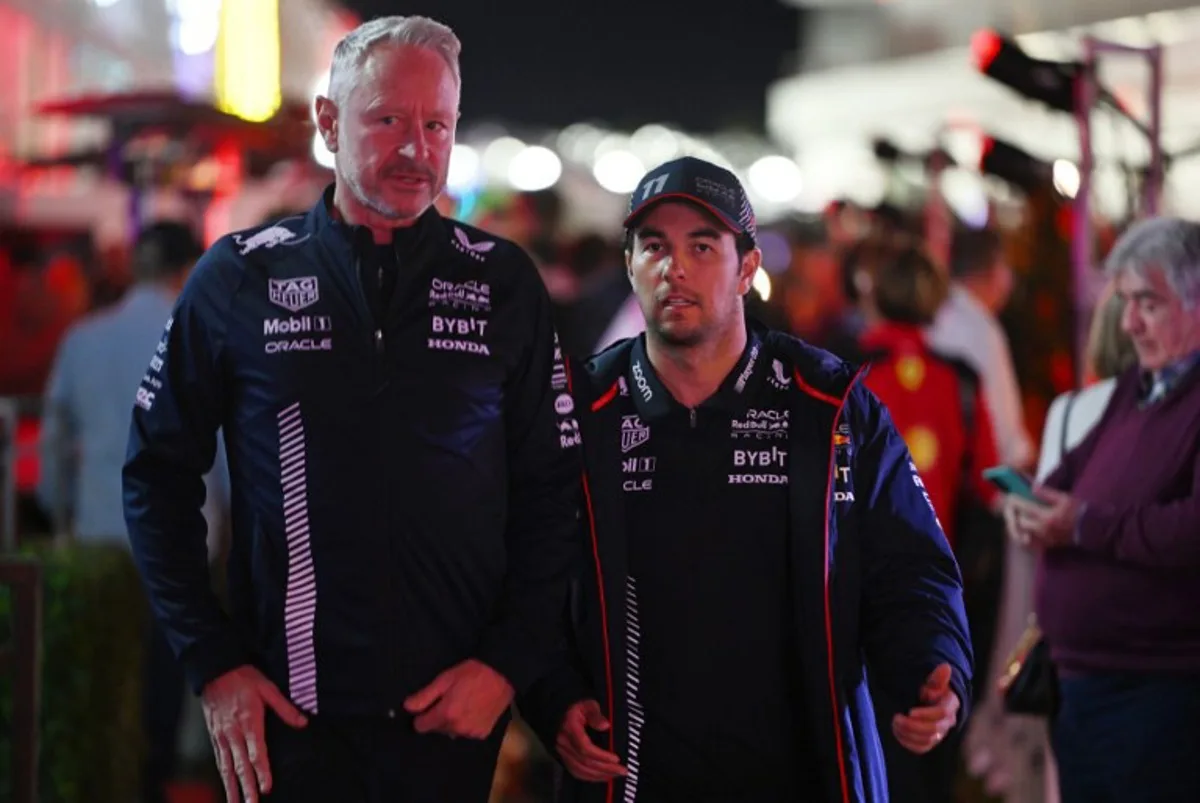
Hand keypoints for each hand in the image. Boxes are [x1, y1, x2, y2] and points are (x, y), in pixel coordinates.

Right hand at [202, 665, 307, 802]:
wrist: (215, 670)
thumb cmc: (244, 678)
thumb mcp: (268, 688)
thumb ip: (285, 708)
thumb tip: (303, 722)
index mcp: (249, 722)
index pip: (256, 753)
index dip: (262, 772)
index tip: (267, 788)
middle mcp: (233, 733)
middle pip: (240, 766)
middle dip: (247, 789)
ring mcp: (221, 736)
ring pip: (226, 768)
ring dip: (232, 788)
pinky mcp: (214, 736)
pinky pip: (219, 760)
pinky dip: (222, 777)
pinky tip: (227, 788)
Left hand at [404, 659, 513, 738]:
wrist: (502, 675)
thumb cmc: (472, 673)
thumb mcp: (445, 679)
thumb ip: (425, 696)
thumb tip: (407, 707)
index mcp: (446, 714)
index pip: (421, 726)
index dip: (422, 716)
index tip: (428, 706)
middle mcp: (458, 728)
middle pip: (437, 729)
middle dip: (438, 717)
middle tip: (449, 699)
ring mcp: (471, 733)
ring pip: (452, 732)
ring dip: (453, 722)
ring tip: (463, 703)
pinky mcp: (483, 734)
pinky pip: (466, 733)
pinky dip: (467, 724)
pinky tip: (473, 710)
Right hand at [555, 700, 626, 781]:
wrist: (558, 712)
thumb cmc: (576, 707)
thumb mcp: (588, 705)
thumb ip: (596, 715)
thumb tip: (606, 726)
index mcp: (570, 729)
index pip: (585, 748)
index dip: (601, 756)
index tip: (617, 759)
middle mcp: (564, 743)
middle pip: (584, 762)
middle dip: (605, 768)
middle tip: (622, 771)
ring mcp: (562, 752)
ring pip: (580, 770)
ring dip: (599, 775)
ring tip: (615, 775)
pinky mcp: (563, 758)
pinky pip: (576, 772)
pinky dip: (590, 777)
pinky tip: (602, 777)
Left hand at [892, 663, 959, 754]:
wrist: (926, 699)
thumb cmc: (929, 688)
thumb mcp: (932, 681)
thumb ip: (937, 678)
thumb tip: (945, 667)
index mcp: (950, 705)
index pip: (942, 714)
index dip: (925, 714)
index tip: (909, 711)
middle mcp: (948, 722)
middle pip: (934, 730)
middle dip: (913, 725)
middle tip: (897, 718)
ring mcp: (939, 733)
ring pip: (927, 741)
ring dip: (908, 733)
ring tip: (895, 722)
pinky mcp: (930, 741)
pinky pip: (921, 748)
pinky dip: (908, 742)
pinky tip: (897, 731)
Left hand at [1005, 486, 1081, 549]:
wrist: (1092, 529)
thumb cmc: (1079, 511)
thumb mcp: (1065, 498)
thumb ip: (1047, 493)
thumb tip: (1032, 488)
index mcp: (1047, 517)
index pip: (1024, 508)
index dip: (1015, 501)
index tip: (1011, 495)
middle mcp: (1043, 530)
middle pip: (1019, 522)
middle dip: (1015, 513)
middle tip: (1012, 506)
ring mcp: (1044, 539)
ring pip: (1021, 534)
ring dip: (1016, 525)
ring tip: (1016, 516)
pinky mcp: (1047, 545)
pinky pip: (1028, 543)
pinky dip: (1023, 536)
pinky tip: (1023, 529)